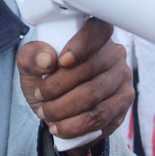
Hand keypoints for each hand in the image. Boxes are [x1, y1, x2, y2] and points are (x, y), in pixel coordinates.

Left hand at [17, 17, 134, 149]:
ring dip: (64, 108)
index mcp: (94, 34)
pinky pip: (101, 116)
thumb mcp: (31, 66)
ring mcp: (122, 77)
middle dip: (58, 86)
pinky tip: (59, 126)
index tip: (62, 61)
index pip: (98, 29)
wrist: (59, 111)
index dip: (82, 44)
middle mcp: (114, 53)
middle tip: (40, 95)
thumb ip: (30, 56)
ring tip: (46, 112)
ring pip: (94, 95)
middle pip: (90, 68)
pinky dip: (75, 125)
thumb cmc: (47, 80)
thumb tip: (46, 60)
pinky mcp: (124, 102)